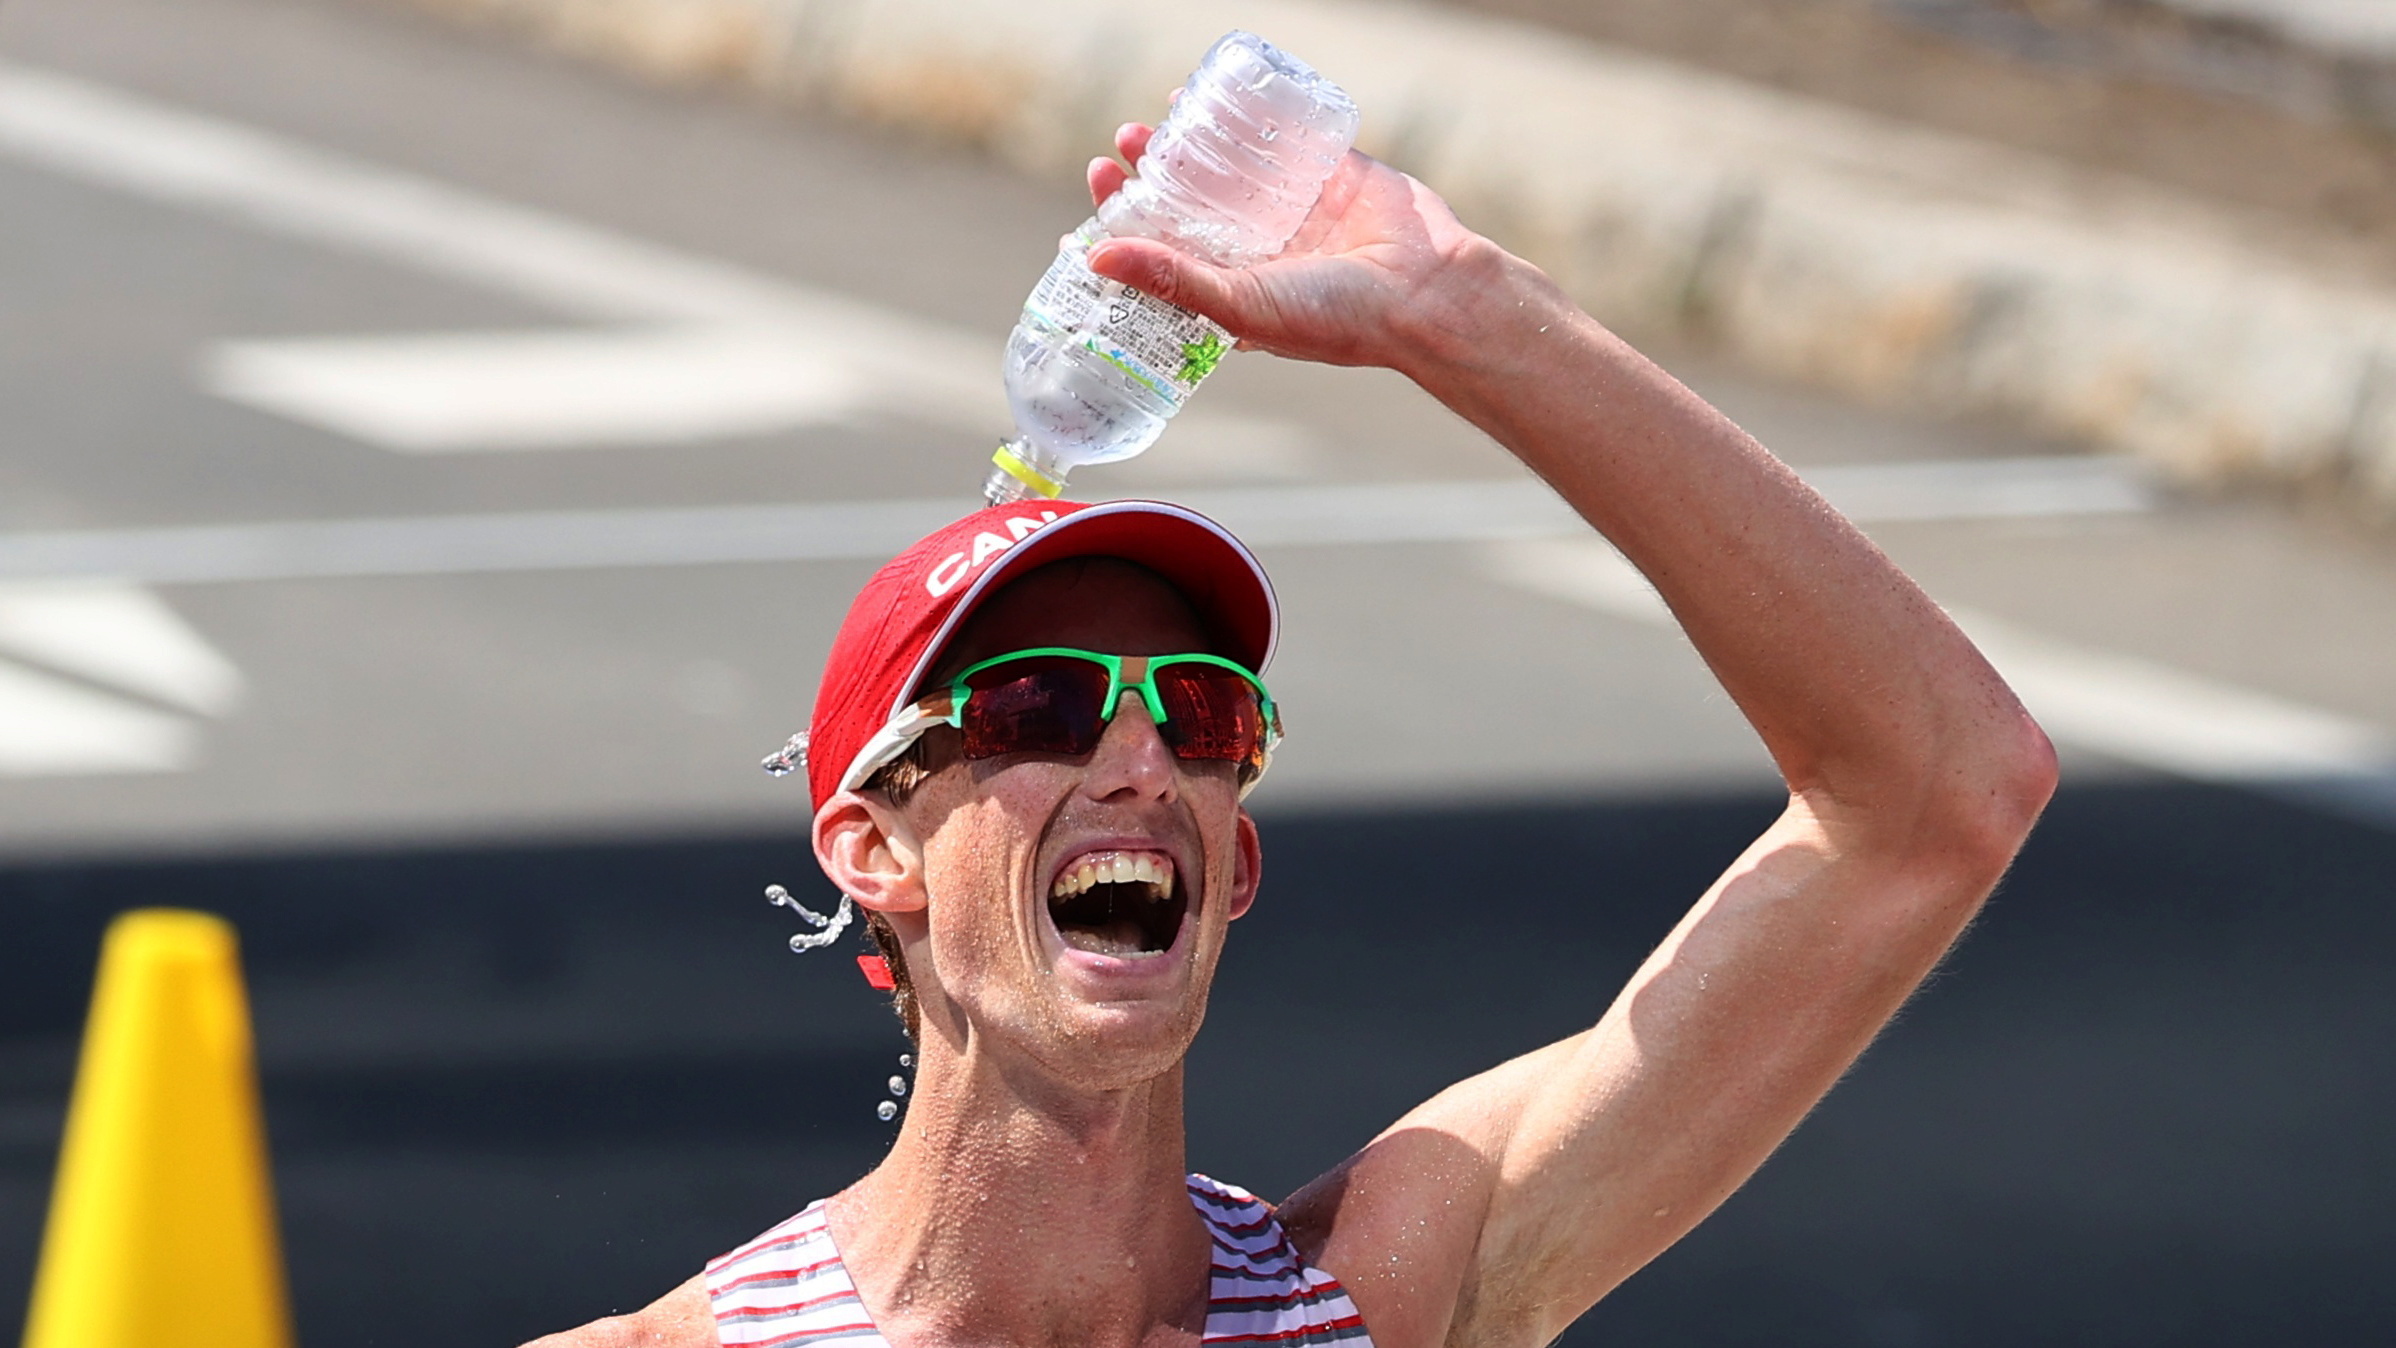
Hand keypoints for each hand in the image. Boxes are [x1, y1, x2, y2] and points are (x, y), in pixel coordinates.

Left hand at [1083, 121, 1497, 370]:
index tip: (1098, 193)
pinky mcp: (1326, 172)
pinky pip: (1280, 137)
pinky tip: (1215, 97)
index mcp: (1231, 288)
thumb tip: (1094, 257)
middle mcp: (1256, 250)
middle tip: (1121, 148)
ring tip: (1152, 123)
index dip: (1125, 225)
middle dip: (1148, 176)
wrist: (1424, 291)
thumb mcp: (1240, 305)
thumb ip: (1171, 280)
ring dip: (1186, 144)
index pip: (1161, 253)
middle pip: (1185, 204)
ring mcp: (1291, 209)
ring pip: (1224, 168)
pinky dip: (1247, 116)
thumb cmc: (1335, 318)